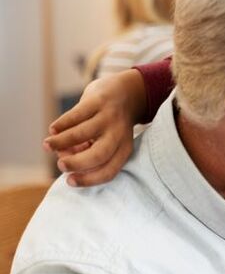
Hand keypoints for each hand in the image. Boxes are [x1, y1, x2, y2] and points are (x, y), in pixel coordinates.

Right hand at [42, 69, 145, 186]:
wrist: (126, 92)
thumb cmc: (110, 123)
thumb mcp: (106, 139)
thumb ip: (87, 150)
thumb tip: (63, 157)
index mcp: (124, 148)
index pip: (109, 170)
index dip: (89, 180)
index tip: (69, 181)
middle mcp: (119, 134)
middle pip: (99, 155)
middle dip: (77, 163)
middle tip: (60, 165)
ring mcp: (109, 116)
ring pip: (82, 133)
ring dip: (61, 142)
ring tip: (48, 146)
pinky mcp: (98, 101)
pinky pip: (76, 115)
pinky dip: (61, 125)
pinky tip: (53, 130)